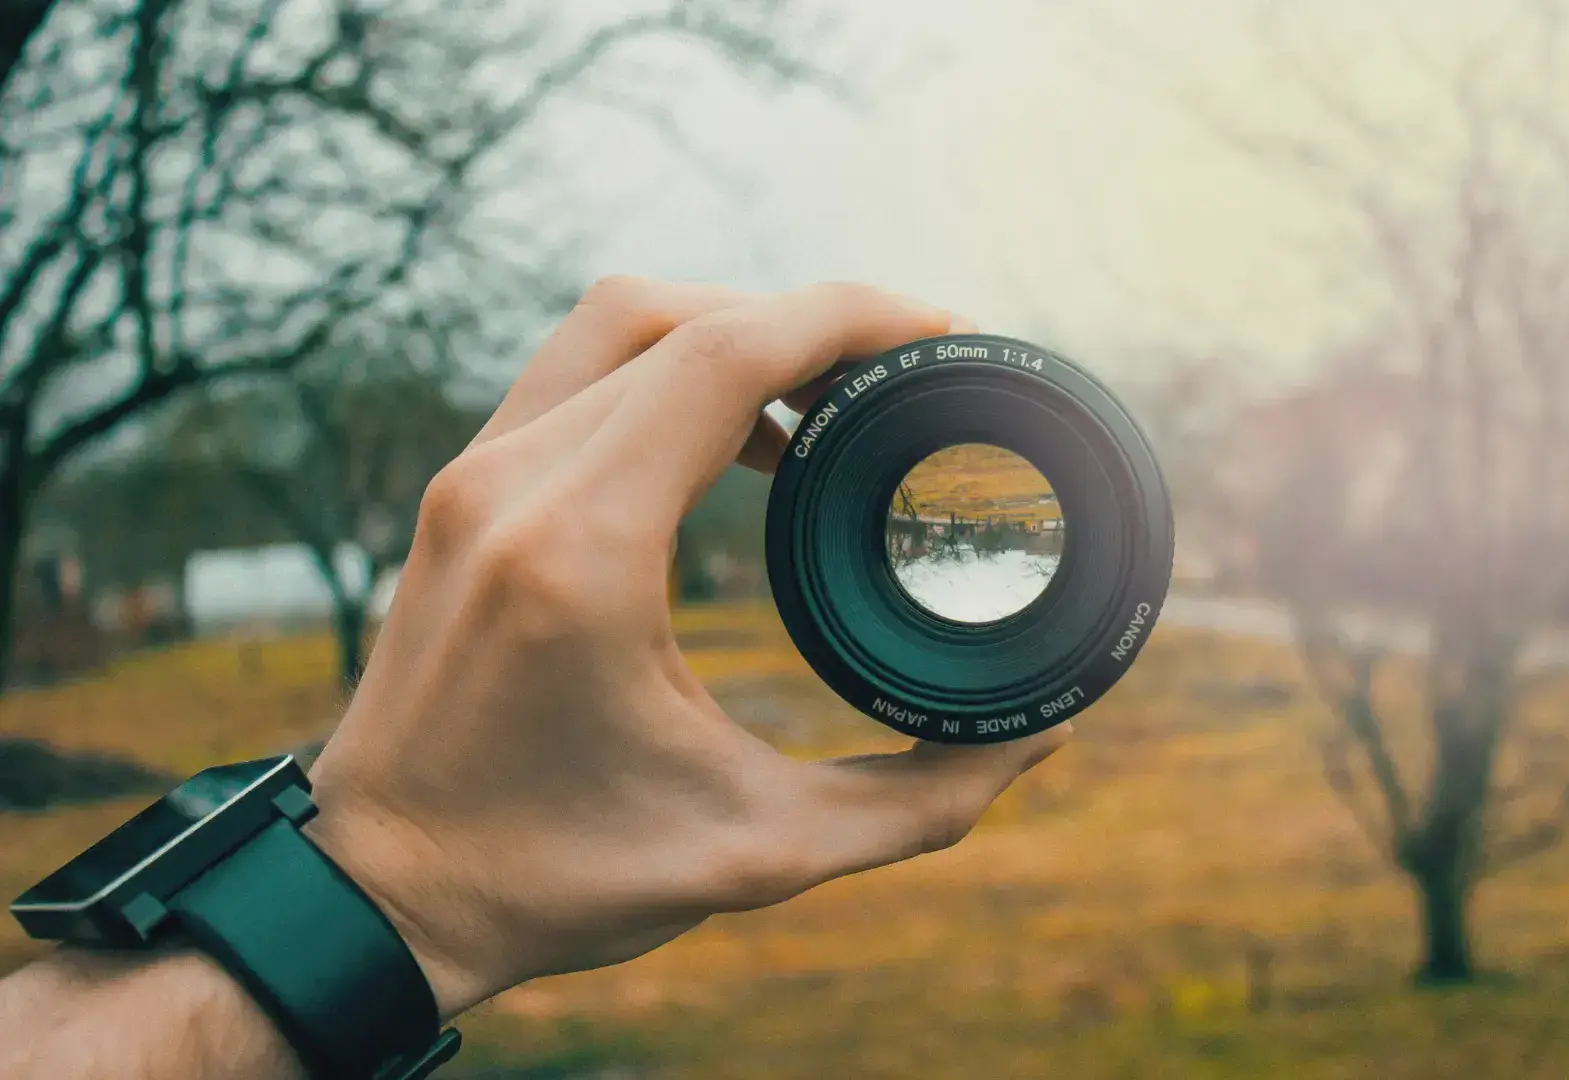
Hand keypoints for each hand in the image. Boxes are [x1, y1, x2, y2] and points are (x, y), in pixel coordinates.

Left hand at [302, 278, 1069, 1017]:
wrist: (374, 895)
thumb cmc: (551, 879)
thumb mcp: (757, 854)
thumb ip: (916, 802)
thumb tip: (1038, 741)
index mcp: (580, 553)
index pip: (724, 355)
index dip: (848, 317)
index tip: (940, 331)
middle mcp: (512, 486)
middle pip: (679, 314)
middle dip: (808, 319)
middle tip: (903, 368)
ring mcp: (472, 478)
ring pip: (617, 322)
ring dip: (732, 330)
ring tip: (827, 399)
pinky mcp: (460, 491)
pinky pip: (575, 372)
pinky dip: (667, 367)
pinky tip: (737, 436)